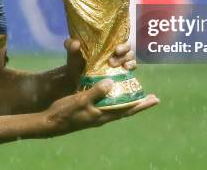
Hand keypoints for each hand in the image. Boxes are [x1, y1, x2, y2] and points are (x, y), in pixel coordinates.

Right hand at [43, 79, 158, 135]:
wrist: (50, 122)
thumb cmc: (65, 112)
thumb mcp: (80, 100)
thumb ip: (96, 92)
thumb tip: (112, 82)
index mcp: (103, 115)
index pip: (127, 110)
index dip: (141, 104)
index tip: (155, 99)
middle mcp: (103, 115)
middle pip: (126, 109)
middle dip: (139, 103)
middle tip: (152, 96)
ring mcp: (96, 113)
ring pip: (117, 106)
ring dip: (128, 99)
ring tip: (136, 91)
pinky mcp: (89, 110)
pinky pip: (107, 103)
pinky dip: (114, 96)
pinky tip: (113, 90)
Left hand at [64, 39, 136, 79]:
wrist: (77, 81)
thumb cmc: (77, 64)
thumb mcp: (73, 55)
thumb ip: (71, 47)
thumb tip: (75, 43)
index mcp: (105, 44)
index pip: (119, 39)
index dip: (122, 44)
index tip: (116, 50)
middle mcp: (115, 52)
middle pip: (127, 48)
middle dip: (124, 53)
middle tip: (112, 61)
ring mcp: (120, 62)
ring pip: (130, 57)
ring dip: (127, 61)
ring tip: (118, 67)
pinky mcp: (122, 73)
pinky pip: (131, 68)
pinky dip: (131, 68)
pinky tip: (126, 70)